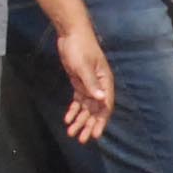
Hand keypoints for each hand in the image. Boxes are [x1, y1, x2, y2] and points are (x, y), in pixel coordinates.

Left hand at [56, 26, 115, 142]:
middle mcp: (99, 86)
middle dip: (88, 125)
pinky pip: (78, 101)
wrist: (71, 33)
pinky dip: (74, 110)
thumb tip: (102, 100)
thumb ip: (91, 83)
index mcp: (105, 82)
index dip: (101, 121)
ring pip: (86, 108)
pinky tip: (68, 119)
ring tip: (71, 133)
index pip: (105, 106)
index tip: (95, 135)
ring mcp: (89, 85)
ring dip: (80, 120)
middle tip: (81, 139)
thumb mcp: (83, 66)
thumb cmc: (80, 48)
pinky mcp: (80, 83)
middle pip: (96, 110)